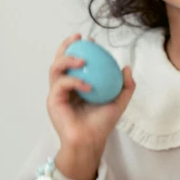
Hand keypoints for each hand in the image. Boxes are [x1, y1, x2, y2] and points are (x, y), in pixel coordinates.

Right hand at [48, 34, 135, 179]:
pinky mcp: (53, 101)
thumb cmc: (102, 123)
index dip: (82, 48)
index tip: (92, 39)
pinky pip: (61, 84)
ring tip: (82, 60)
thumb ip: (125, 85)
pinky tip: (88, 86)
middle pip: (60, 60)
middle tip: (79, 38)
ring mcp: (58, 93)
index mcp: (79, 84)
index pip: (76, 62)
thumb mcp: (119, 101)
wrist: (92, 141)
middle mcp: (66, 86)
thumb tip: (127, 67)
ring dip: (67, 60)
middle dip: (67, 46)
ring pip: (55, 69)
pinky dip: (74, 82)